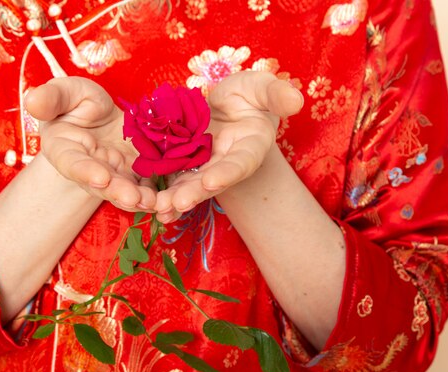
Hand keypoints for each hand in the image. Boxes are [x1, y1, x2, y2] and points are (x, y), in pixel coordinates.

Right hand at [25, 77, 155, 210]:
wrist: (100, 118)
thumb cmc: (76, 103)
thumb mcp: (64, 93)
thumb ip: (50, 98)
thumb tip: (32, 100)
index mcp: (65, 151)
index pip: (72, 164)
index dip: (85, 172)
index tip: (100, 178)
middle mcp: (90, 169)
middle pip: (103, 184)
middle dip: (118, 191)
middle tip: (134, 198)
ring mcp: (114, 175)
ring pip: (126, 189)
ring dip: (140, 198)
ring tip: (155, 203)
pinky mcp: (136, 175)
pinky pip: (147, 186)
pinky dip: (158, 193)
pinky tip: (170, 199)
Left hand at [154, 71, 303, 221]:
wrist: (225, 106)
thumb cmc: (247, 95)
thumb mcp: (261, 87)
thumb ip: (276, 94)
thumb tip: (296, 100)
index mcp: (250, 147)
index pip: (242, 162)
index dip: (229, 172)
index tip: (213, 181)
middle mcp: (227, 162)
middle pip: (212, 180)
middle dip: (196, 192)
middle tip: (177, 203)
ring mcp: (204, 167)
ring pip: (190, 184)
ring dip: (176, 198)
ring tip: (160, 208)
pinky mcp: (184, 165)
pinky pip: (173, 180)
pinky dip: (164, 193)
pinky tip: (150, 206)